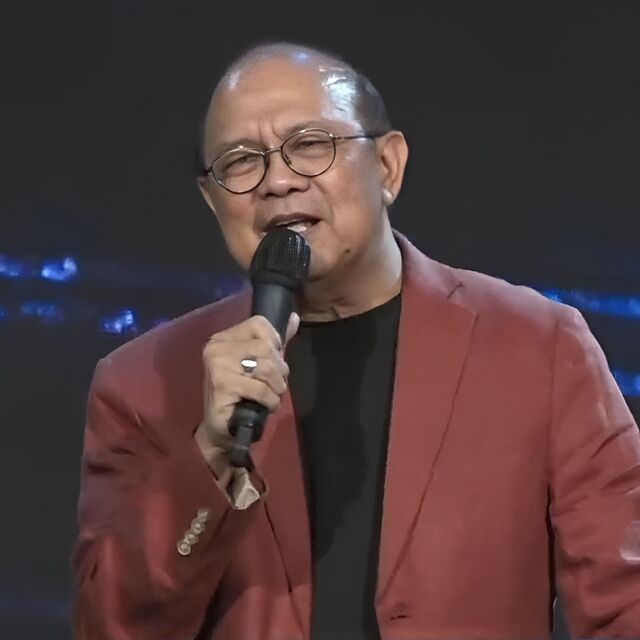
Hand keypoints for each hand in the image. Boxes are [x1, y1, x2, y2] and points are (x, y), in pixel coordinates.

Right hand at [196, 313, 299, 458]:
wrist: (221, 430)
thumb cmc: (241, 395)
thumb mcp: (258, 364)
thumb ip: (275, 342)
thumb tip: (294, 318)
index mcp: (223, 338)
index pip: (258, 324)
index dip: (274, 342)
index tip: (274, 360)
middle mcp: (217, 348)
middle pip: (265, 347)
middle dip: (279, 369)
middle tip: (276, 384)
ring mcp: (218, 366)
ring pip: (266, 367)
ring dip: (277, 386)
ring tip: (272, 395)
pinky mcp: (223, 385)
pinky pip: (261, 389)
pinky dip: (271, 400)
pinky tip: (267, 406)